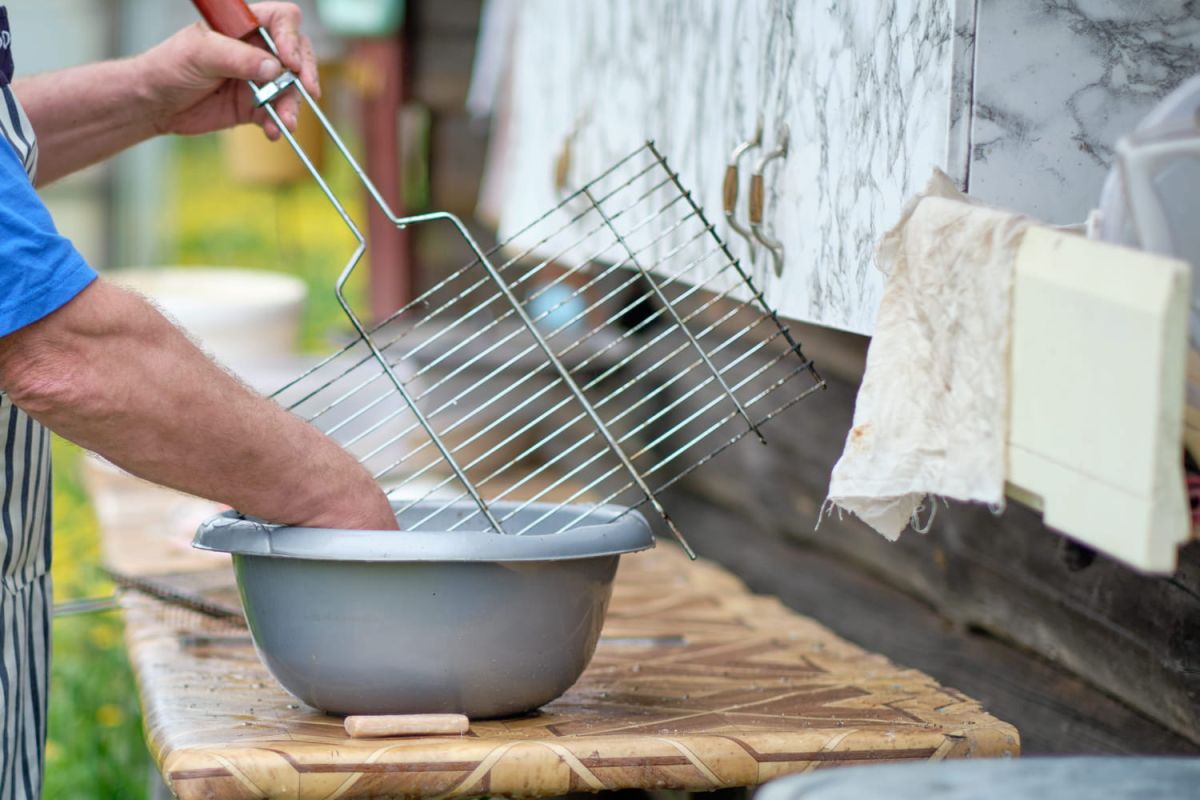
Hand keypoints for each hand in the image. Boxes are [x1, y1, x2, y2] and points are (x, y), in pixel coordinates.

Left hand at [137, 2, 319, 140]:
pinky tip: (272, 132)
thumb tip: (274, 67)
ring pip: (290, 89)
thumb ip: (237, 58)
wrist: (155, 104)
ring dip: (291, 105)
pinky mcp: (255, 106)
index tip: (289, 61)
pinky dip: (278, 124)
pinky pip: (276, 114)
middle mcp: (256, 50)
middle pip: (296, 54)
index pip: (282, 20)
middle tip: (308, 90)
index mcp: (244, 26)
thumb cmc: (169, 66)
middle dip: (304, 73)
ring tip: (286, 122)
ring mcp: (258, 79)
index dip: (291, 38)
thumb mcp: (200, 54)